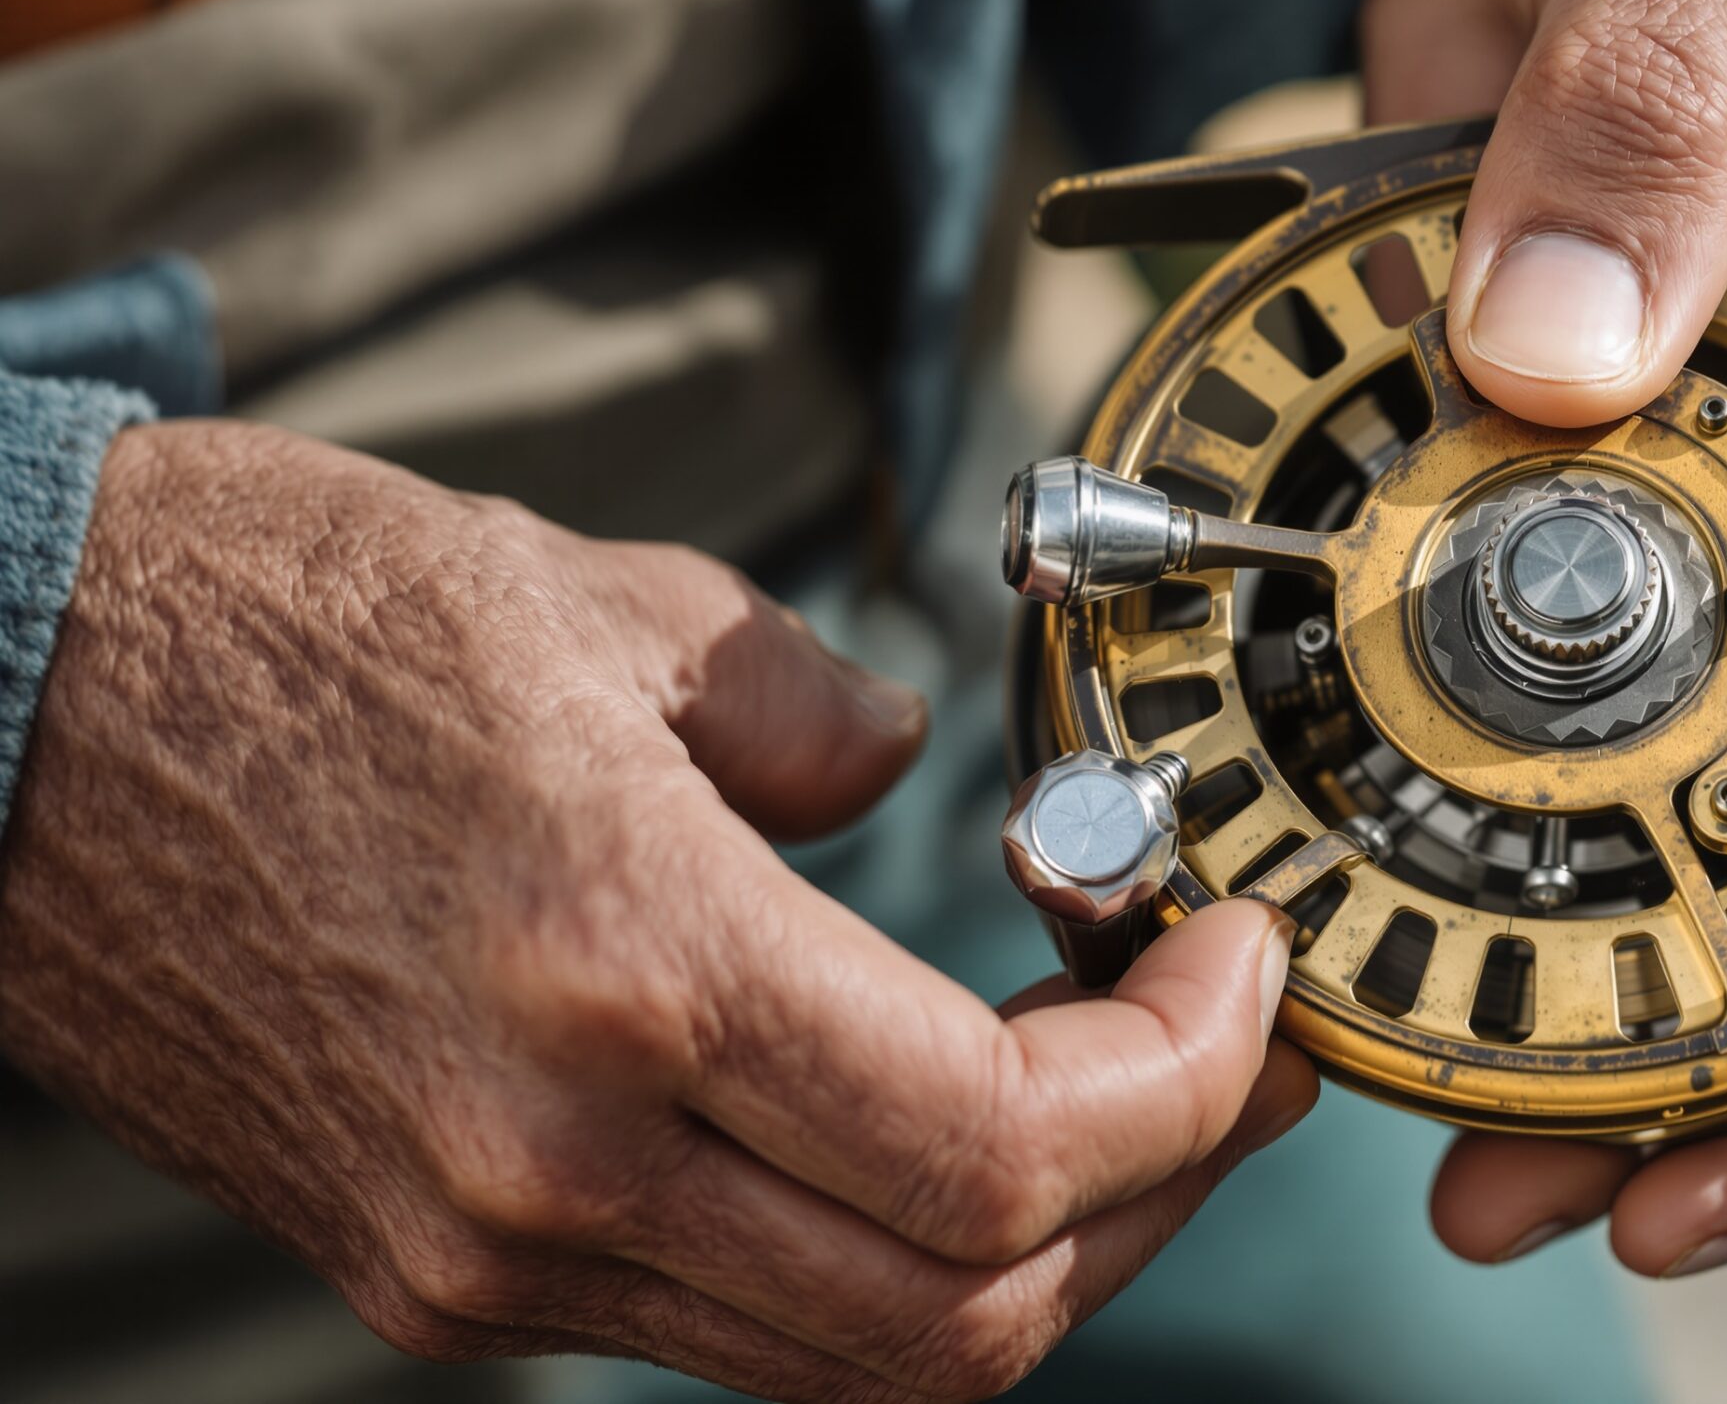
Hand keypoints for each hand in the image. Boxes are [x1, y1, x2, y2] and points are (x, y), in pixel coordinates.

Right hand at [0, 421, 1314, 1398]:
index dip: (1185, 1083)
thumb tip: (904, 762)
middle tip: (1225, 1055)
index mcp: (625, 966)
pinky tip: (919, 1130)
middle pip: (966, 1313)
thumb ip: (805, 705)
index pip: (1003, 1150)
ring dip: (1031, 1251)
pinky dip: (875, 1261)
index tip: (1242, 972)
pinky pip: (729, 1328)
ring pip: (859, 1360)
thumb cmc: (276, 622)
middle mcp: (554, 1160)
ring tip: (1111, 1099)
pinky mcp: (433, 1267)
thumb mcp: (591, 604)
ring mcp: (484, 1246)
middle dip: (1157, 1193)